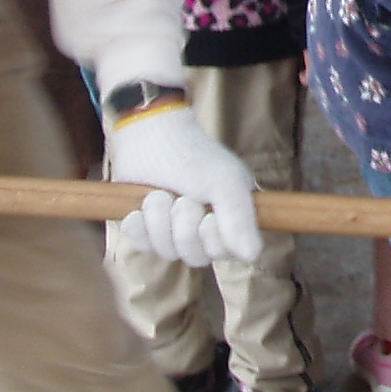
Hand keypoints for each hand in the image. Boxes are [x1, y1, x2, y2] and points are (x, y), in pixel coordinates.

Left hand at [107, 104, 264, 266]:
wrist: (148, 134)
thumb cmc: (192, 154)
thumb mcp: (224, 182)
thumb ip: (239, 220)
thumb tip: (252, 257)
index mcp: (230, 216)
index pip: (226, 253)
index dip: (213, 240)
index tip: (208, 216)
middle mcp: (204, 227)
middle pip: (196, 256)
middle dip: (183, 228)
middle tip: (181, 199)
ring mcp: (174, 229)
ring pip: (167, 252)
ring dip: (159, 222)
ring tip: (158, 195)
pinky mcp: (148, 228)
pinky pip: (142, 246)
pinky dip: (139, 227)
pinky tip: (137, 210)